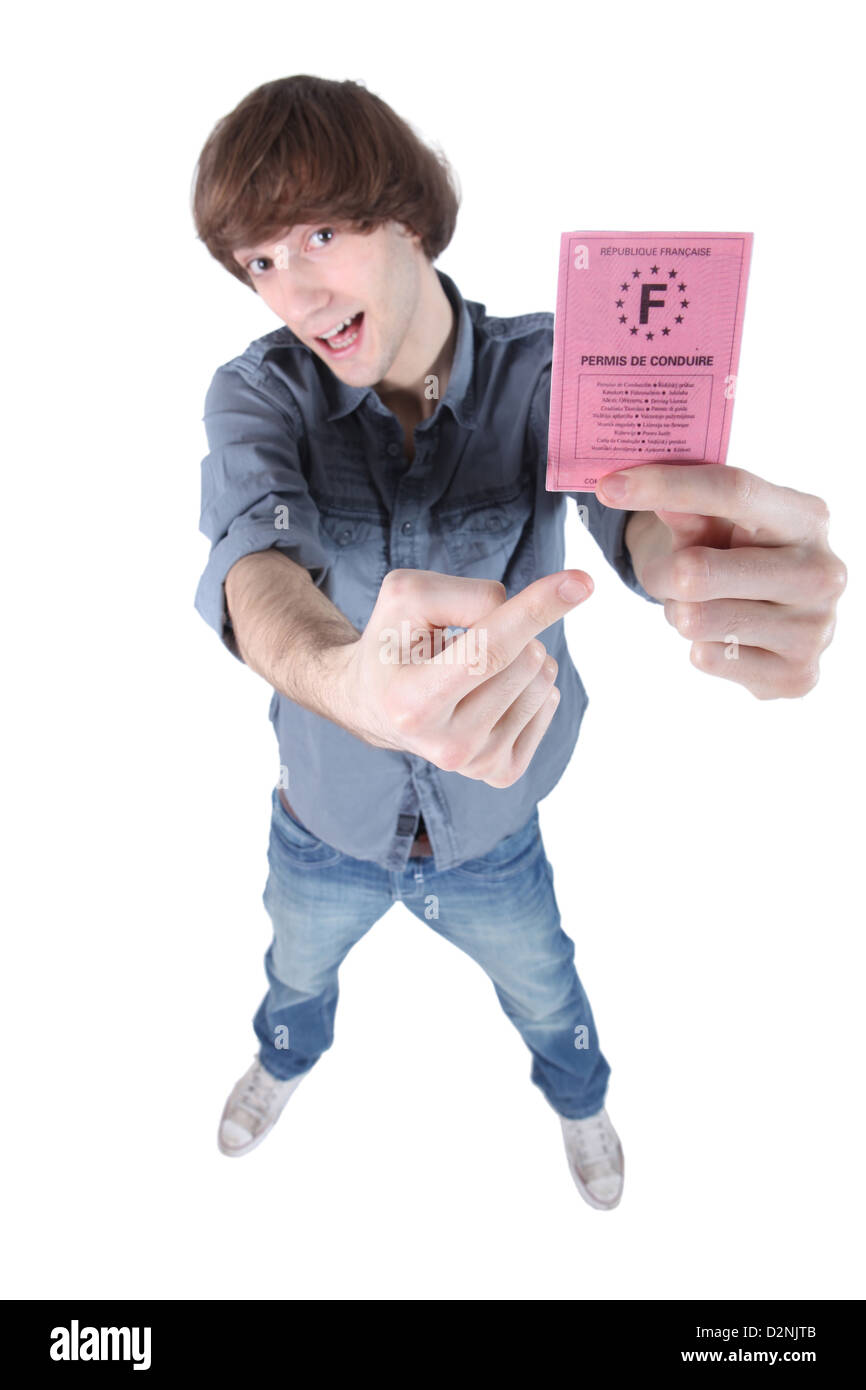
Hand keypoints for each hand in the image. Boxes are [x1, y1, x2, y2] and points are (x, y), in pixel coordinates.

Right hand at [331, 567, 593, 786]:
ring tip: (472, 667)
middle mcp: (446, 746)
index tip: (582, 581)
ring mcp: (477, 764)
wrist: (374, 702)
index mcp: (412, 704)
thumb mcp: (407, 596)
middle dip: (510, 630)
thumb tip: (530, 622)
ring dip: (520, 656)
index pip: (489, 650)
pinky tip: (489, 691)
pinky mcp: (500, 773)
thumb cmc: (392, 641)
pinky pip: (549, 704)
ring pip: (543, 680)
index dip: (535, 609)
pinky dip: (527, 683)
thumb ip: (467, 595)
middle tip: (463, 642)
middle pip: (525, 660)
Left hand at [597, 463, 846, 699]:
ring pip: (698, 620)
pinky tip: (724, 636)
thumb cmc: (730, 552)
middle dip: (665, 574)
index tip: (610, 487)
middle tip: (671, 575)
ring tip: (705, 604)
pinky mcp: (797, 676)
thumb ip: (681, 508)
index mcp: (807, 518)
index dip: (665, 486)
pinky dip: (700, 646)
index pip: (733, 491)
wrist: (763, 608)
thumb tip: (633, 486)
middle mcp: (825, 572)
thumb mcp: (706, 522)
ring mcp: (817, 629)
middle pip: (700, 572)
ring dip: (681, 613)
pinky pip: (708, 658)